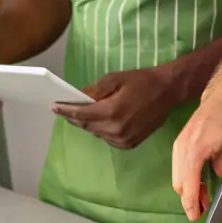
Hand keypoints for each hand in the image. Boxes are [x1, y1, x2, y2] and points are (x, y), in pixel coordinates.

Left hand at [52, 67, 173, 150]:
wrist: (167, 91)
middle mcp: (116, 129)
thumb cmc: (141, 81)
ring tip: (83, 113)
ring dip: (88, 124)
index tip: (54, 107)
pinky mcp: (130, 144)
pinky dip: (102, 130)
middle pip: (86, 126)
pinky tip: (102, 121)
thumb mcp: (115, 79)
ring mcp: (124, 139)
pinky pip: (108, 138)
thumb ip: (95, 90)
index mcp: (111, 111)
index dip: (65, 111)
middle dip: (74, 118)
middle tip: (63, 110)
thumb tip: (79, 97)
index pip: (81, 115)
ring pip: (97, 133)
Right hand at [172, 96, 221, 221]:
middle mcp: (181, 148)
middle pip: (179, 183)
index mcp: (193, 150)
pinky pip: (179, 168)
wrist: (221, 98)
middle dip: (189, 198)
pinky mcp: (180, 143)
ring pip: (178, 176)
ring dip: (188, 189)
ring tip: (203, 199)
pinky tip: (198, 183)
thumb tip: (217, 176)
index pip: (188, 183)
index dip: (191, 202)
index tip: (195, 216)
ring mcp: (179, 145)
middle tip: (204, 209)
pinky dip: (187, 179)